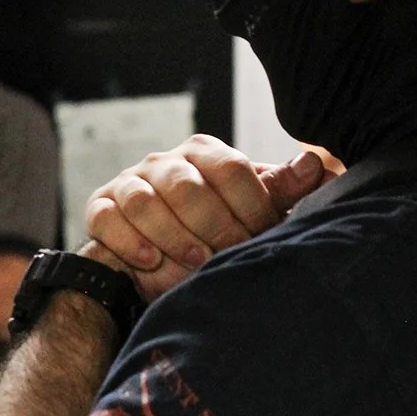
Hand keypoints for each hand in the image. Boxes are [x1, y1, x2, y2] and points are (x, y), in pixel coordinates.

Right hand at [83, 135, 331, 303]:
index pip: (232, 170)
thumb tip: (316, 165)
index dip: (252, 206)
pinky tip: (149, 261)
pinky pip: (107, 218)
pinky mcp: (100, 207)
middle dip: (213, 225)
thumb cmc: (212, 231)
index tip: (265, 236)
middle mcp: (165, 162)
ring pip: (145, 201)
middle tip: (231, 254)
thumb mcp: (249, 211)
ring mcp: (130, 183)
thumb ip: (280, 191)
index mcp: (206, 154)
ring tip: (194, 262)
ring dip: (171, 234)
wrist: (157, 257)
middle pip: (188, 186)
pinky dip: (127, 240)